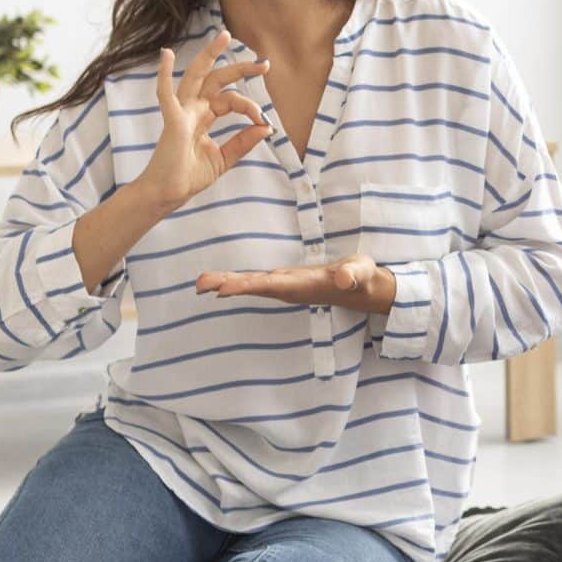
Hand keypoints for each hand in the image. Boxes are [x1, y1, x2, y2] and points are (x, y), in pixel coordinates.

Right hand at [141, 30, 271, 211]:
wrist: (169, 194)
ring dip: (209, 56)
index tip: (265, 121)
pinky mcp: (172, 121)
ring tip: (224, 36)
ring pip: (195, 77)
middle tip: (264, 63)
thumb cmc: (189, 177)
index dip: (250, 107)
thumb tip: (266, 128)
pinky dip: (165, 74)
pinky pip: (166, 94)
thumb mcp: (224, 158)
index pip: (231, 100)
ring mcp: (181, 113)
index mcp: (203, 118)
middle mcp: (192, 110)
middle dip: (240, 69)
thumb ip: (243, 142)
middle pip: (216, 80)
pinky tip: (168, 55)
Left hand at [195, 252, 395, 312]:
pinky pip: (254, 283)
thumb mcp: (362, 272)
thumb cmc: (361, 278)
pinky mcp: (283, 282)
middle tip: (199, 284)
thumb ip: (353, 275)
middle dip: (227, 285)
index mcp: (303, 286)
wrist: (361, 289)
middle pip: (254, 287)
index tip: (223, 289)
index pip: (271, 286)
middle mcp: (289, 289)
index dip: (247, 286)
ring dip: (225, 284)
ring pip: (251, 285)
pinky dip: (235, 282)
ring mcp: (284, 287)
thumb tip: (342, 279)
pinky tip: (219, 284)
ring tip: (199, 283)